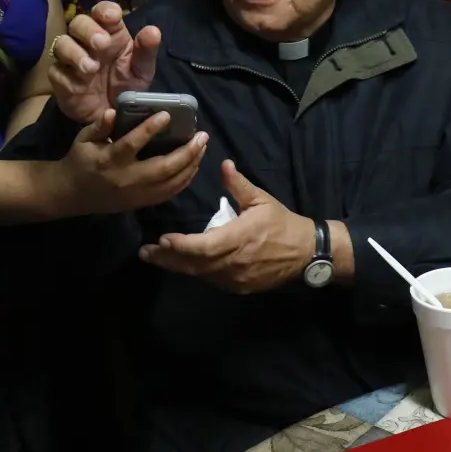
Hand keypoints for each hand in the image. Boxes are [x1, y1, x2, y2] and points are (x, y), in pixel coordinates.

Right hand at [48, 2, 159, 122]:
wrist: (111, 117)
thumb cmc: (126, 86)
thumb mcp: (141, 71)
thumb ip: (146, 51)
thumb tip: (153, 31)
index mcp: (110, 34)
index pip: (103, 11)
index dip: (105, 10)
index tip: (112, 17)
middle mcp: (87, 41)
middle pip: (78, 23)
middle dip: (88, 30)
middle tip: (101, 44)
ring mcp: (71, 58)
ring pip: (62, 43)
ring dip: (74, 52)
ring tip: (90, 68)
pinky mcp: (60, 77)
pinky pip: (56, 70)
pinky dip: (67, 76)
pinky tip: (79, 86)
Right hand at [56, 107, 206, 214]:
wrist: (73, 195)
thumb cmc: (80, 160)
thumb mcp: (83, 139)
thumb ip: (99, 126)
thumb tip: (113, 112)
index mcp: (109, 159)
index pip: (132, 144)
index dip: (150, 129)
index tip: (167, 114)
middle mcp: (126, 178)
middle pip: (162, 168)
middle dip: (186, 152)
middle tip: (202, 136)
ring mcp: (136, 194)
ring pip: (170, 183)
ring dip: (190, 165)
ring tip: (203, 148)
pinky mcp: (142, 203)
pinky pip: (169, 193)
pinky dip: (184, 180)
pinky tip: (194, 166)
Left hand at [138, 160, 313, 293]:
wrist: (306, 253)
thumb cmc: (282, 223)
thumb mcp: (261, 200)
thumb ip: (238, 184)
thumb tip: (223, 164)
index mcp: (238, 238)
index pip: (201, 246)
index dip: (180, 245)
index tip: (161, 239)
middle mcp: (233, 263)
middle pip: (193, 264)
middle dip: (167, 258)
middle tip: (145, 252)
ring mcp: (235, 278)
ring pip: (200, 275)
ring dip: (177, 266)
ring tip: (156, 257)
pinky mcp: (239, 287)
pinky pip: (211, 281)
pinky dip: (195, 272)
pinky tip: (181, 265)